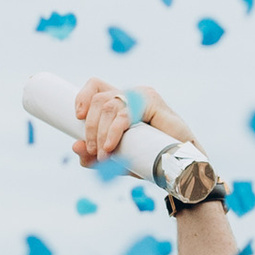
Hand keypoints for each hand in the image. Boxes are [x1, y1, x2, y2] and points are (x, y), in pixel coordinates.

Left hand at [71, 78, 193, 165]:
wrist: (180, 168)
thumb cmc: (149, 161)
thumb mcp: (115, 160)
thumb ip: (94, 157)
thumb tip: (75, 147)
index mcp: (120, 103)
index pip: (95, 86)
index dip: (82, 97)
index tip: (78, 118)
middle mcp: (131, 95)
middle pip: (98, 98)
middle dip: (91, 128)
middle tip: (95, 152)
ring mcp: (143, 96)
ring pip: (108, 104)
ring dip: (101, 132)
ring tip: (104, 155)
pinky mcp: (153, 101)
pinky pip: (125, 112)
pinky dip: (114, 130)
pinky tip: (110, 146)